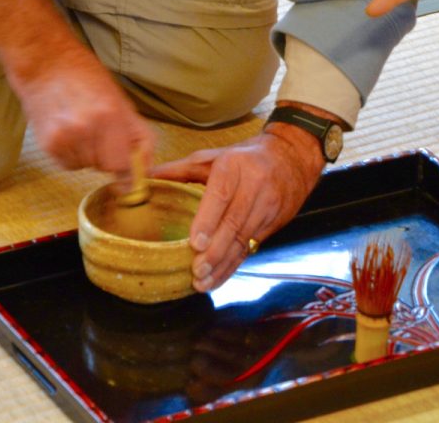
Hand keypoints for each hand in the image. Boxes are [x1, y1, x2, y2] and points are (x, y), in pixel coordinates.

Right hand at [13, 43, 157, 178]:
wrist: (47, 64)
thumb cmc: (89, 78)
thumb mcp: (122, 101)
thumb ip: (139, 136)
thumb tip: (146, 171)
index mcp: (109, 114)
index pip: (122, 164)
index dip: (125, 163)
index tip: (124, 158)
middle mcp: (85, 128)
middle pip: (104, 167)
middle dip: (106, 155)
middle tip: (100, 132)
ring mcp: (63, 137)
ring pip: (85, 167)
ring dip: (87, 154)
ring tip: (81, 128)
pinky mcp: (47, 144)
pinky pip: (68, 165)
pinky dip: (71, 154)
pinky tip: (69, 132)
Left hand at [151, 121, 324, 291]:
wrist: (292, 158)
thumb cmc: (245, 158)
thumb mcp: (214, 157)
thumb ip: (181, 169)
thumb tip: (147, 177)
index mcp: (235, 165)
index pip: (222, 194)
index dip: (208, 220)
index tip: (194, 242)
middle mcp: (255, 184)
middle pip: (234, 222)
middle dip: (215, 250)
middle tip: (196, 270)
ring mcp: (267, 205)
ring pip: (243, 239)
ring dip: (223, 263)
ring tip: (203, 281)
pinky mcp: (274, 222)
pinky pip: (251, 246)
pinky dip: (234, 265)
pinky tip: (218, 278)